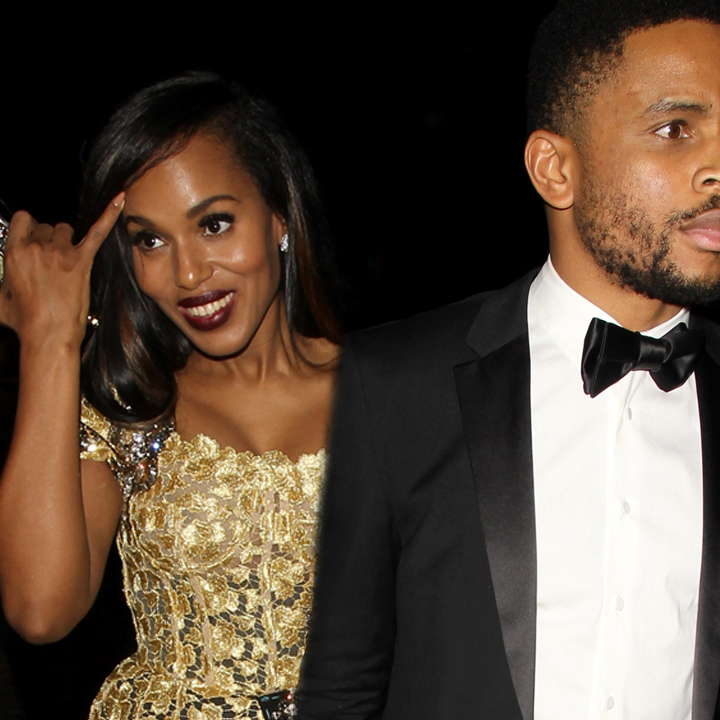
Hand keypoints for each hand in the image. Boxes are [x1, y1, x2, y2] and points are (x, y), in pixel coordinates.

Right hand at [0, 193, 123, 346]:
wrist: (48, 333)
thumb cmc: (26, 321)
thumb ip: (1, 282)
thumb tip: (2, 283)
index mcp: (14, 252)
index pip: (23, 220)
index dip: (29, 228)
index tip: (33, 238)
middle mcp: (37, 248)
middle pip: (47, 226)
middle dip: (49, 239)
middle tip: (53, 263)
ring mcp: (60, 253)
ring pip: (66, 229)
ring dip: (67, 240)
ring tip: (67, 261)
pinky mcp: (82, 261)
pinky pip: (98, 231)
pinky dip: (109, 214)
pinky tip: (119, 200)